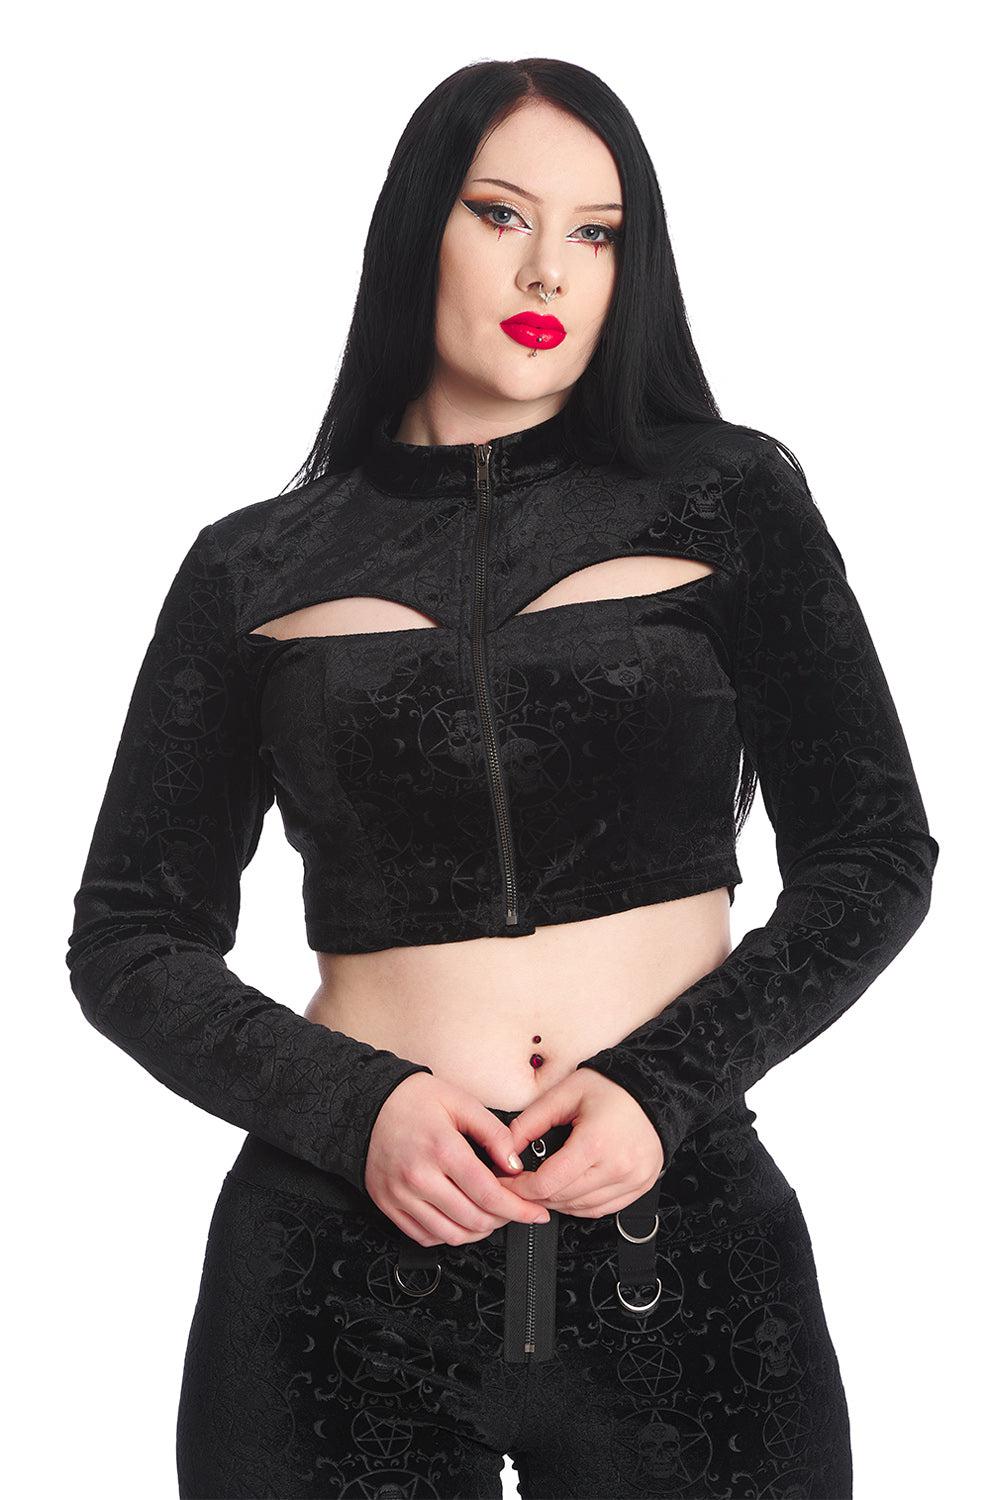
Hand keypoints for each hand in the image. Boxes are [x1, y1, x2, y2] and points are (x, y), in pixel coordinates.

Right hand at [365, 1072, 552, 1246]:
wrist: (367, 1103)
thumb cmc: (413, 1100)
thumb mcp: (461, 1102)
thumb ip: (494, 1133)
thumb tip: (514, 1164)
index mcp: (442, 1149)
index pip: (489, 1194)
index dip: (519, 1209)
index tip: (536, 1213)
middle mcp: (419, 1177)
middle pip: (473, 1220)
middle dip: (502, 1220)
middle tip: (513, 1209)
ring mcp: (400, 1195)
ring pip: (450, 1235)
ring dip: (478, 1232)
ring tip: (489, 1215)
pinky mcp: (388, 1205)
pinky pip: (424, 1236)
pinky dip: (448, 1234)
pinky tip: (459, 1218)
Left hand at [501, 1069, 665, 1218]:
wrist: (654, 1089)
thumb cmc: (612, 1088)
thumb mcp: (565, 1094)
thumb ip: (530, 1122)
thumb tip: (505, 1150)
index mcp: (595, 1143)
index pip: (547, 1183)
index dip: (520, 1188)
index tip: (507, 1181)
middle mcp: (617, 1167)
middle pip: (562, 1199)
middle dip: (534, 1195)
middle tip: (519, 1183)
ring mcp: (632, 1180)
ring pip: (580, 1209)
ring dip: (556, 1202)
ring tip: (542, 1185)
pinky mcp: (640, 1187)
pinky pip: (602, 1210)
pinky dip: (580, 1205)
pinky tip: (569, 1190)